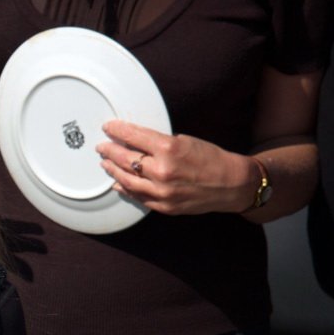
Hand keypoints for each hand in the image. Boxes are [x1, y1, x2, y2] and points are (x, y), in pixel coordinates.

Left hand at [97, 120, 256, 215]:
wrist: (232, 184)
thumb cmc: (210, 158)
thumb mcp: (184, 141)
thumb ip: (158, 143)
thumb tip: (134, 142)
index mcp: (168, 149)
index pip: (133, 136)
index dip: (117, 130)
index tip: (108, 127)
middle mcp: (162, 171)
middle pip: (125, 159)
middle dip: (109, 151)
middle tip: (101, 147)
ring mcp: (161, 192)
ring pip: (126, 180)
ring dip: (112, 170)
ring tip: (105, 163)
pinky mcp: (164, 206)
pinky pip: (137, 196)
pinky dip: (125, 188)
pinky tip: (118, 182)